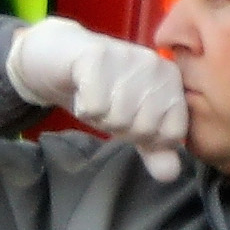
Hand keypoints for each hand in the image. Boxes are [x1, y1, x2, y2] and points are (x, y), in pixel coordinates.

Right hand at [7, 16, 185, 176]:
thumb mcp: (131, 124)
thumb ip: (154, 149)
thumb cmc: (100, 91)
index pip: (172, 134)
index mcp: (171, 80)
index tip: (130, 117)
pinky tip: (81, 87)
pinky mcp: (98, 55)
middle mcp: (156, 65)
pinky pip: (95, 107)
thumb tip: (170, 174)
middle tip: (107, 103)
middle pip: (144, 129)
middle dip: (119, 127)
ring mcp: (129, 57)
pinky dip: (82, 105)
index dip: (145, 137)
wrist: (57, 58)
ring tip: (95, 94)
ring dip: (99, 116)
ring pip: (119, 119)